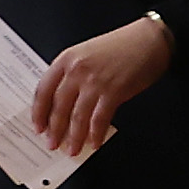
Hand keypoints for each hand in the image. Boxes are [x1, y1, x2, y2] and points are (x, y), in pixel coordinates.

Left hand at [31, 15, 170, 157]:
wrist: (150, 39)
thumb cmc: (122, 45)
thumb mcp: (87, 53)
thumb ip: (72, 74)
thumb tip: (63, 104)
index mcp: (67, 59)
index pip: (43, 90)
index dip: (39, 112)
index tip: (38, 126)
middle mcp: (77, 70)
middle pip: (58, 107)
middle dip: (54, 130)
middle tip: (52, 143)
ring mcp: (95, 81)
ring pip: (77, 117)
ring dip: (74, 137)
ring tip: (72, 149)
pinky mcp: (114, 92)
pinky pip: (99, 120)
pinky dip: (95, 134)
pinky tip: (94, 142)